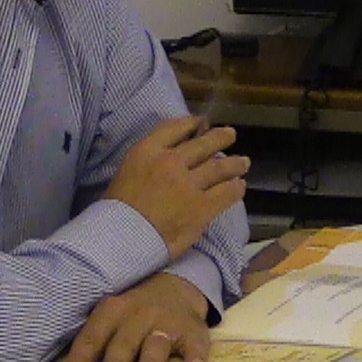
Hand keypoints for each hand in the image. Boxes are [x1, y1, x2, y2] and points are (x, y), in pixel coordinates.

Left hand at [58, 272, 211, 361]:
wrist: (175, 285)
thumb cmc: (134, 312)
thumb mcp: (111, 315)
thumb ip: (96, 342)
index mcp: (112, 312)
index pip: (93, 336)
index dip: (81, 358)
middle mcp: (138, 316)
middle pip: (125, 341)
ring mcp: (167, 323)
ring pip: (157, 342)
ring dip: (151, 360)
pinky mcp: (193, 330)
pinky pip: (196, 343)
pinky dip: (196, 355)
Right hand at [103, 116, 247, 256]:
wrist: (120, 239)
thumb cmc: (117, 209)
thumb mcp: (128, 170)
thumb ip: (151, 158)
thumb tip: (175, 152)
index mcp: (147, 151)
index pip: (176, 127)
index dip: (193, 123)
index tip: (202, 122)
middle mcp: (171, 162)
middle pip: (204, 144)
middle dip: (220, 137)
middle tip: (230, 135)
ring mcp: (188, 184)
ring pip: (221, 167)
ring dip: (235, 164)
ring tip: (243, 163)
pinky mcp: (201, 207)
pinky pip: (226, 193)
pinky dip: (235, 188)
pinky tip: (239, 187)